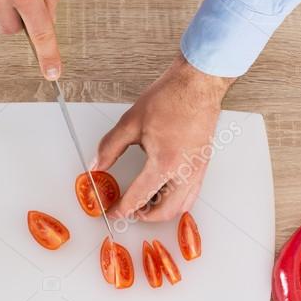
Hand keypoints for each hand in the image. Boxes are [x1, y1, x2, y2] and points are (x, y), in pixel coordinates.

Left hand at [93, 55, 235, 221]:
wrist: (198, 84)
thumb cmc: (171, 98)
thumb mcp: (132, 122)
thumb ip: (111, 147)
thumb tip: (97, 164)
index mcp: (164, 163)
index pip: (138, 197)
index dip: (122, 209)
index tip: (113, 211)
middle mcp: (184, 172)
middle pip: (165, 212)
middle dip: (144, 216)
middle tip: (129, 210)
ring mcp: (197, 170)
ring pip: (182, 206)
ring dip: (162, 210)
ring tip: (145, 203)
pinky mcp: (203, 165)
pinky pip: (191, 193)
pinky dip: (176, 199)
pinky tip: (163, 189)